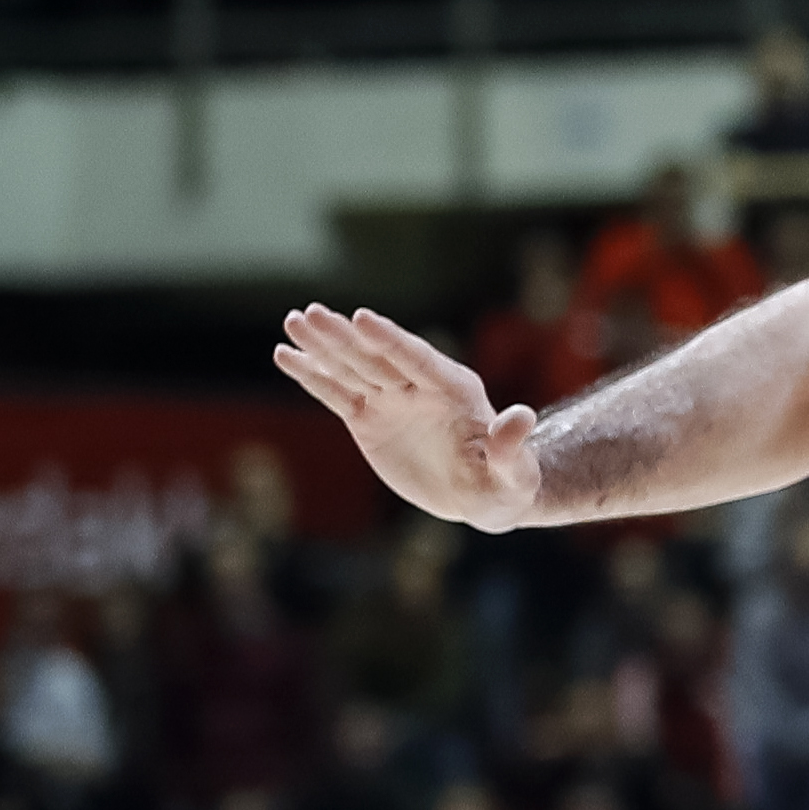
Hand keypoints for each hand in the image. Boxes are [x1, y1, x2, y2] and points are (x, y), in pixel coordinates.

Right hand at [274, 303, 543, 530]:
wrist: (482, 495)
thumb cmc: (506, 484)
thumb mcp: (514, 473)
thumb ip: (511, 446)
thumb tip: (523, 416)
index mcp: (456, 390)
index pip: (419, 360)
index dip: (391, 341)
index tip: (362, 317)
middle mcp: (420, 387)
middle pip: (378, 358)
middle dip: (346, 337)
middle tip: (312, 314)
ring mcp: (392, 399)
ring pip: (353, 368)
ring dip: (322, 346)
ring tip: (294, 321)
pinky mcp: (370, 418)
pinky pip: (338, 394)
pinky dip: (312, 376)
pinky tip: (285, 355)